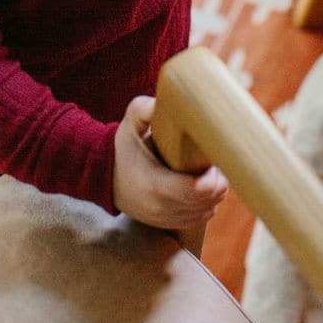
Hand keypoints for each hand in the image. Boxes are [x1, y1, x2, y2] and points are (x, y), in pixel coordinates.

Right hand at [112, 96, 227, 229]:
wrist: (104, 176)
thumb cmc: (124, 145)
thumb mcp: (130, 121)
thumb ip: (147, 108)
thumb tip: (171, 99)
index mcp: (154, 183)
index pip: (196, 191)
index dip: (213, 177)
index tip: (212, 160)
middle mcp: (159, 207)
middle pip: (207, 201)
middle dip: (218, 182)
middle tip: (214, 161)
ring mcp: (163, 219)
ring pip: (206, 211)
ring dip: (214, 193)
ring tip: (209, 172)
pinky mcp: (167, 224)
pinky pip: (199, 219)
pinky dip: (207, 204)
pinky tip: (202, 187)